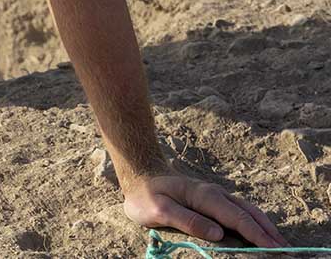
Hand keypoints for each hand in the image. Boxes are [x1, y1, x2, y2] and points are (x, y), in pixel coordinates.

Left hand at [123, 172, 287, 247]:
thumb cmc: (146, 196)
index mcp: (204, 196)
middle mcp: (215, 194)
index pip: (236, 218)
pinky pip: (240, 211)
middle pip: (249, 213)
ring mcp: (216, 196)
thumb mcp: (158, 210)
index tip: (272, 249)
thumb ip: (187, 220)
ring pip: (248, 210)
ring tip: (279, 244)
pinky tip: (260, 232)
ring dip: (265, 226)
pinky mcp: (214, 200)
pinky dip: (254, 221)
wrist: (140, 176)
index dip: (256, 234)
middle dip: (268, 231)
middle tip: (285, 250)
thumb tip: (218, 233)